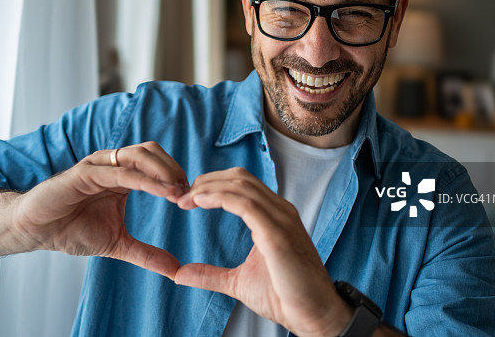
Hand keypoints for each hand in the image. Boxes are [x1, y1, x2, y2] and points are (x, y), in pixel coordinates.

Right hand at [12, 141, 188, 278]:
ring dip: (163, 171)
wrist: (36, 231)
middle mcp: (112, 165)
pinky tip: (160, 191)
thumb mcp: (116, 244)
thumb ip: (145, 253)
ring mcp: (98, 165)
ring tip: (179, 190)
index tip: (193, 198)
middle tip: (190, 193)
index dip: (176, 177)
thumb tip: (175, 270)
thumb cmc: (70, 230)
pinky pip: (119, 171)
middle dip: (174, 169)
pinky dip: (143, 179)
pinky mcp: (84, 173)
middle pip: (151, 152)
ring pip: (138, 156)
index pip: (157, 164)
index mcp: (121, 175)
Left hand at [174, 167, 351, 336]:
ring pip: (241, 185)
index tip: (187, 199)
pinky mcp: (278, 234)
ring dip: (209, 188)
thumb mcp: (238, 282)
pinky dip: (221, 198)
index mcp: (274, 216)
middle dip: (207, 181)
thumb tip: (179, 274)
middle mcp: (279, 211)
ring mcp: (281, 220)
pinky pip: (247, 205)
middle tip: (181, 196)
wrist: (315, 316)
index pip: (240, 184)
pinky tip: (201, 201)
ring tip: (186, 199)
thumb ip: (210, 274)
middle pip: (238, 177)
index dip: (211, 185)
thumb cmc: (284, 297)